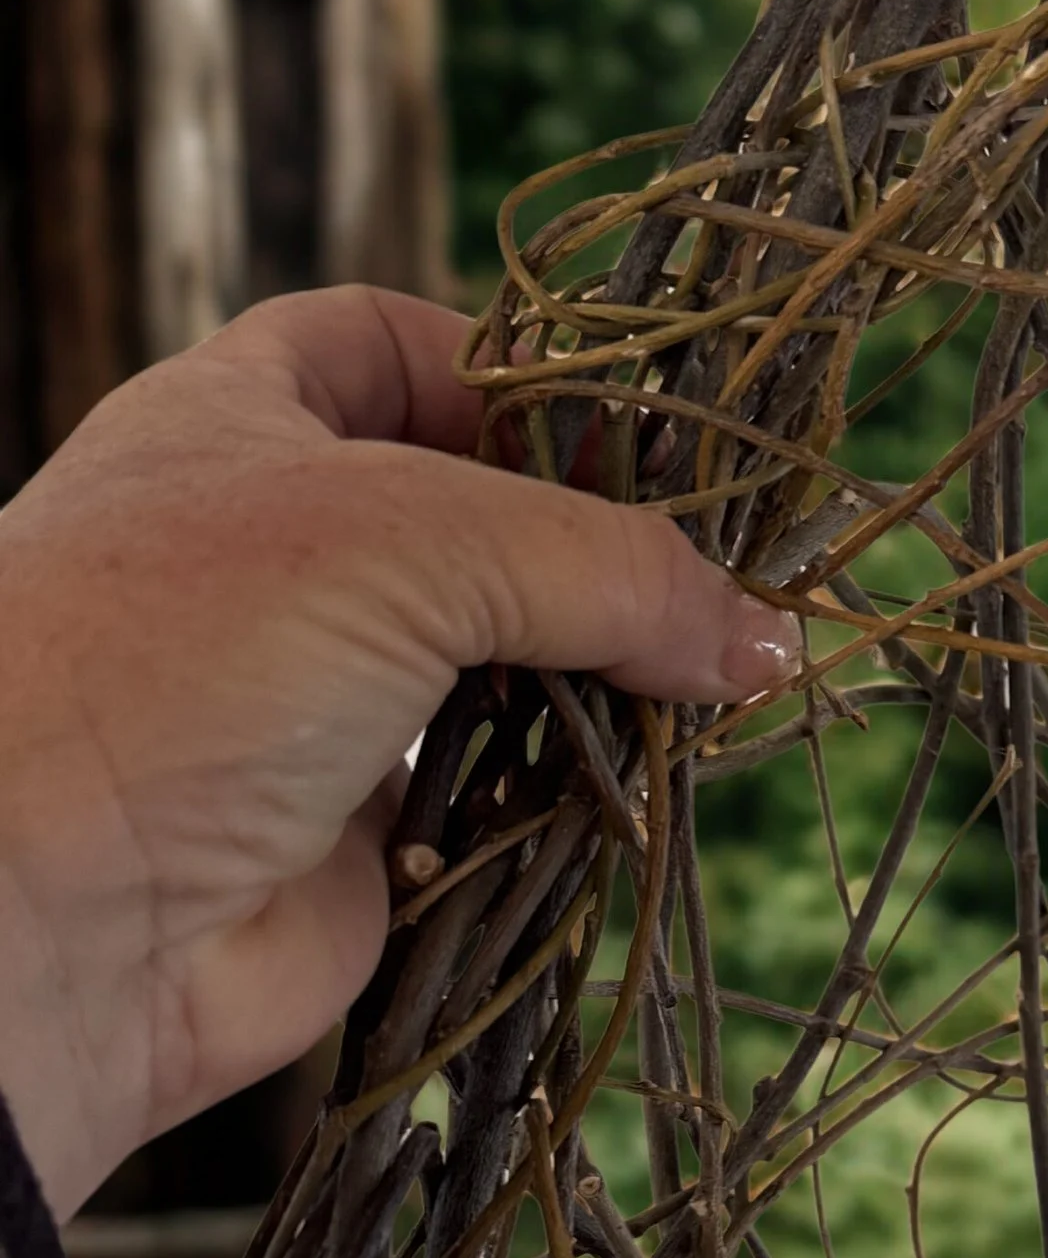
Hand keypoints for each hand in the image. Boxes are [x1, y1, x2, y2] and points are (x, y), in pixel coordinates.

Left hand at [0, 287, 796, 1219]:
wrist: (41, 912)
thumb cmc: (181, 654)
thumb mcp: (417, 539)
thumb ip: (612, 571)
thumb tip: (766, 637)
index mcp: (243, 422)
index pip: (391, 345)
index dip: (516, 368)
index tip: (641, 425)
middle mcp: (282, 553)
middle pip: (481, 515)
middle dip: (602, 545)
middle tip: (729, 570)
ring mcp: (323, 700)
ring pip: (508, 663)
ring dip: (607, 679)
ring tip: (721, 682)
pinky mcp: (368, 837)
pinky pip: (509, 797)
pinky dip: (578, 794)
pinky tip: (653, 781)